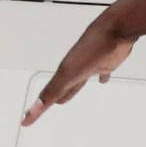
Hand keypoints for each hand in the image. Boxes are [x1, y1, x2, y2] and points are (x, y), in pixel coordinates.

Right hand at [23, 0, 145, 124]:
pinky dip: (101, 76)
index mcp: (65, 72)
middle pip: (63, 87)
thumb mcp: (70, 74)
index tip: (28, 119)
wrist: (117, 27)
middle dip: (56, 96)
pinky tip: (103, 79)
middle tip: (50, 104)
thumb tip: (33, 109)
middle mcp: (75, 68)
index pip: (48, 94)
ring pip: (80, 80)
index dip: (38, 107)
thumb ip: (52, 91)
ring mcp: (91, 64)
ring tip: (68, 96)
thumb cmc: (93, 48)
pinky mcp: (108, 60)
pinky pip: (102, 71)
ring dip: (74, 88)